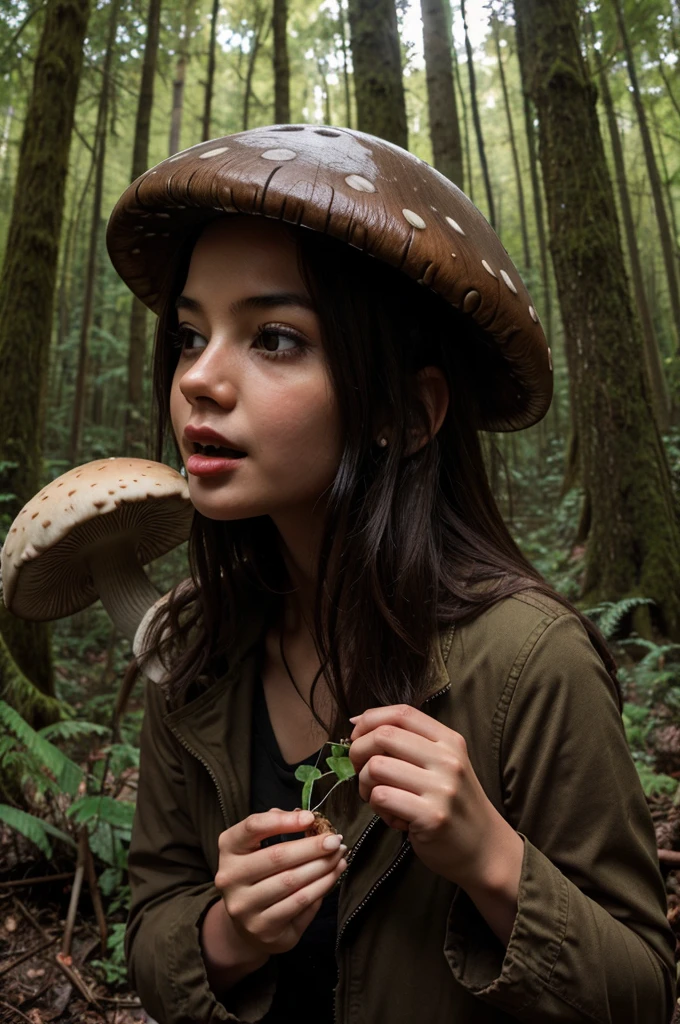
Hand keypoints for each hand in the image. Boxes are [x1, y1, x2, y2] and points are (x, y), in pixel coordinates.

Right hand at [214, 808, 346, 960]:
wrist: (247, 924)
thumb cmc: (259, 874)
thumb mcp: (258, 846)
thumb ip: (276, 827)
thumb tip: (304, 817)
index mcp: (228, 848)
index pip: (252, 827)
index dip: (283, 821)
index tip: (311, 818)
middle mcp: (230, 877)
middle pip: (276, 856)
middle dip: (312, 846)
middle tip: (335, 840)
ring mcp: (244, 906)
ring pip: (291, 881)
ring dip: (322, 866)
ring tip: (339, 856)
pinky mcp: (263, 928)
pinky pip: (299, 903)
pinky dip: (322, 886)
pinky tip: (334, 875)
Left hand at [349, 705, 520, 891]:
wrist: (485, 849)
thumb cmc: (453, 804)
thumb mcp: (443, 764)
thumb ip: (409, 743)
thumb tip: (358, 724)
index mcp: (449, 740)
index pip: (402, 713)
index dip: (370, 719)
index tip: (356, 735)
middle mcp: (448, 759)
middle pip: (383, 736)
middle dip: (358, 751)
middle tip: (359, 771)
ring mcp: (441, 788)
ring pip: (376, 767)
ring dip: (365, 784)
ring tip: (378, 798)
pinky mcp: (431, 816)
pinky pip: (381, 797)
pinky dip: (377, 807)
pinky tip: (393, 817)